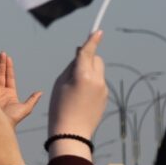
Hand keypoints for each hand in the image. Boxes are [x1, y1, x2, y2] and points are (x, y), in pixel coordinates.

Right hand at [0, 52, 41, 125]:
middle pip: (1, 74)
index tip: (8, 58)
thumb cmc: (13, 119)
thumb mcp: (25, 109)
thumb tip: (40, 92)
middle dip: (1, 64)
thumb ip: (32, 100)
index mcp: (10, 93)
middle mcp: (0, 91)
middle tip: (2, 53)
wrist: (0, 126)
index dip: (9, 68)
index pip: (9, 77)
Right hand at [46, 30, 106, 159]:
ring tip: (75, 88)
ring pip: (98, 71)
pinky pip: (99, 82)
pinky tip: (81, 97)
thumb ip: (71, 66)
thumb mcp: (60, 82)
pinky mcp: (105, 97)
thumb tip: (81, 55)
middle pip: (96, 59)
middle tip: (74, 67)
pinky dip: (91, 82)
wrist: (71, 133)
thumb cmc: (60, 106)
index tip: (98, 31)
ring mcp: (103, 89)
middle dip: (88, 58)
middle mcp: (97, 80)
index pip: (88, 52)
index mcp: (83, 75)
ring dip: (89, 71)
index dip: (92, 40)